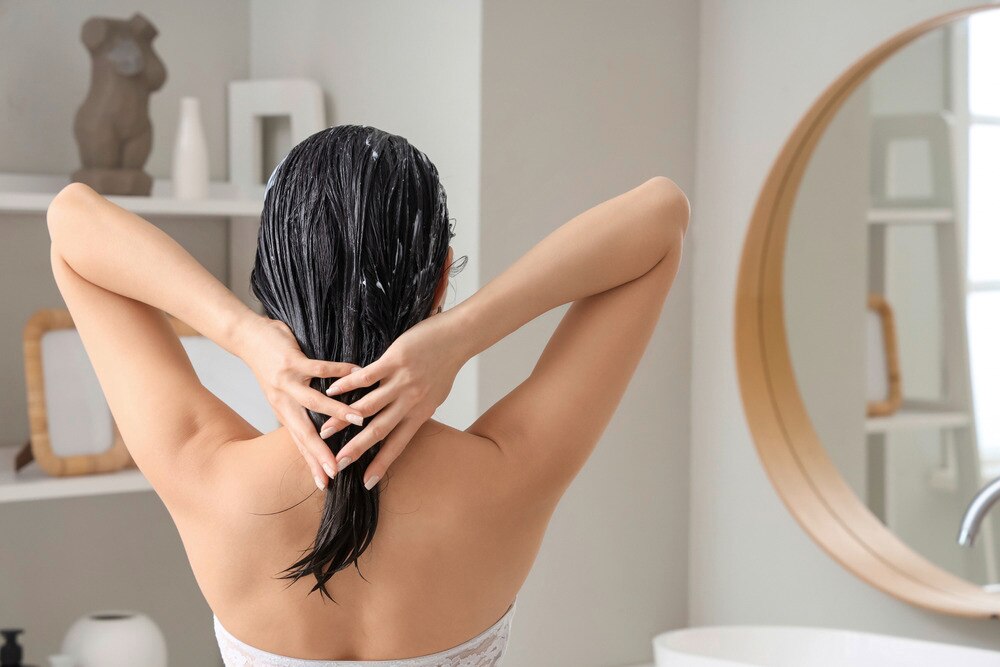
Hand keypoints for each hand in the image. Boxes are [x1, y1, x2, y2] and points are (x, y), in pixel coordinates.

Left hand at [237, 314, 364, 490]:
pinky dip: (339, 372)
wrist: (246, 337)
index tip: (325, 482)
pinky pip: (319, 368)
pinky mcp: (291, 362)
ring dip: (337, 412)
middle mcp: (283, 402)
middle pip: (304, 432)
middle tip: (337, 469)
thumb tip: (317, 430)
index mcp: (283, 412)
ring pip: (314, 402)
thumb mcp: (280, 394)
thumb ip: (297, 411)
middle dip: (320, 452)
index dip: (312, 463)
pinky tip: (356, 373)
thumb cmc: (269, 366)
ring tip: (358, 421)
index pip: (299, 443)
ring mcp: (287, 382)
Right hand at [321, 308, 466, 487]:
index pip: (398, 444)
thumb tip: (403, 425)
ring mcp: (402, 382)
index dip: (382, 464)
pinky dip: (348, 386)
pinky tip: (332, 391)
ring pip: (368, 406)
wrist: (457, 338)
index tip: (366, 483)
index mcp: (420, 413)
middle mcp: (411, 402)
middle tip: (337, 464)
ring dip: (344, 420)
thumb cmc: (444, 367)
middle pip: (379, 431)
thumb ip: (417, 411)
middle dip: (356, 450)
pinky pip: (367, 377)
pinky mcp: (395, 361)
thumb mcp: (434, 397)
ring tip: (324, 431)